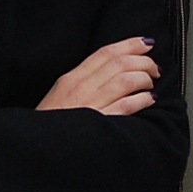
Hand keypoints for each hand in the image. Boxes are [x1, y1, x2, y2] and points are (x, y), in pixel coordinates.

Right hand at [38, 37, 159, 116]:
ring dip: (144, 79)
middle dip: (143, 61)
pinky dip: (142, 99)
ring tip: (151, 83)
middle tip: (154, 67)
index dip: (129, 44)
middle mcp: (81, 88)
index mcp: (71, 79)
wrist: (38, 147)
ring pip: (125, 80)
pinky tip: (149, 99)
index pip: (104, 53)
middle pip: (119, 64)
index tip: (145, 44)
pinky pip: (127, 106)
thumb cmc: (50, 124)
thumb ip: (82, 81)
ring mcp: (91, 106)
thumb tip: (110, 70)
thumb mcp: (60, 94)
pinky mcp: (101, 124)